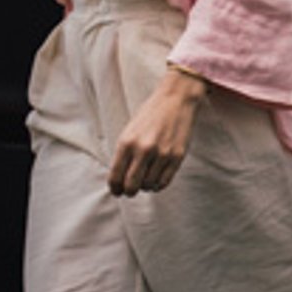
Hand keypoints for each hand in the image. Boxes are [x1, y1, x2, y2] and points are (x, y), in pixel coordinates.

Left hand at [108, 68, 208, 195]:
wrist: (176, 99)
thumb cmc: (151, 115)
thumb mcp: (130, 131)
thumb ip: (123, 154)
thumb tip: (119, 179)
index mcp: (127, 142)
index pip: (115, 176)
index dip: (114, 188)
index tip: (117, 191)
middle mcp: (143, 149)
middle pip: (131, 186)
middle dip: (128, 191)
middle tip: (130, 190)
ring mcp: (162, 154)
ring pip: (148, 186)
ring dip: (145, 187)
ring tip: (145, 178)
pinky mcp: (177, 157)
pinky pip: (164, 182)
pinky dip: (158, 186)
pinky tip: (156, 180)